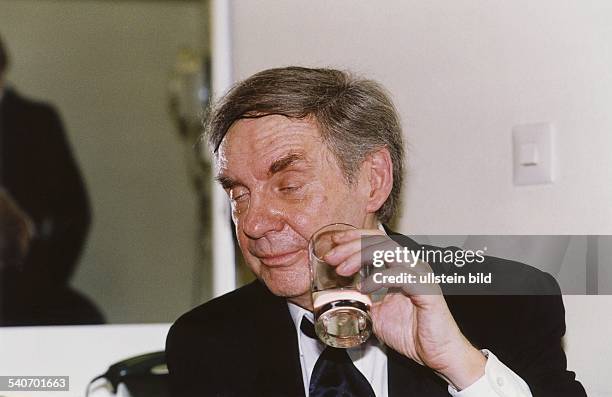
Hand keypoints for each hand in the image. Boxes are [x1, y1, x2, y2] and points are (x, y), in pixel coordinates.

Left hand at [323, 229, 485, 389]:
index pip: (377, 240)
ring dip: (361, 256)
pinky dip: (378, 278)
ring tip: (342, 270)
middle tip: (331, 256)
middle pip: (380, 241)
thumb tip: (340, 294)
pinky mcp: (426, 290)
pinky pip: (400, 275)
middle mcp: (412, 266)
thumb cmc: (412, 332)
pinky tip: (363, 289)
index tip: (334, 243)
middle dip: (352, 245)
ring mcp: (421, 275)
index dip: (354, 237)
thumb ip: (361, 298)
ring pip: (390, 251)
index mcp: (401, 266)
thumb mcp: (376, 312)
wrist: (436, 354)